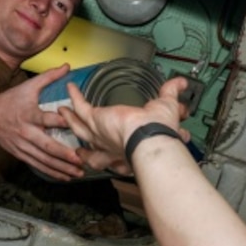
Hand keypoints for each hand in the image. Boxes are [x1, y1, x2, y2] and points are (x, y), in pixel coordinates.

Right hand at [0, 65, 87, 180]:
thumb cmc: (9, 101)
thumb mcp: (28, 87)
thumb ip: (49, 77)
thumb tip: (67, 66)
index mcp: (28, 115)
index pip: (46, 119)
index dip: (60, 122)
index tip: (75, 126)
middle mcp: (25, 132)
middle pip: (46, 146)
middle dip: (64, 155)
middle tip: (80, 160)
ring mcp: (22, 146)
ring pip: (43, 160)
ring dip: (61, 168)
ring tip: (78, 173)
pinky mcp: (20, 155)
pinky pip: (37, 165)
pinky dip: (51, 172)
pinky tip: (65, 177)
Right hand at [62, 77, 190, 175]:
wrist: (150, 138)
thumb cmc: (161, 134)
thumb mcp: (169, 109)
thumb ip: (172, 96)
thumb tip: (180, 85)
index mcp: (131, 154)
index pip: (120, 160)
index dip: (116, 159)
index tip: (115, 155)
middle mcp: (114, 149)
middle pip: (94, 152)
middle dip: (86, 149)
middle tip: (80, 148)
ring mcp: (102, 136)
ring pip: (81, 129)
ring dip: (72, 120)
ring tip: (64, 112)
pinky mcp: (95, 121)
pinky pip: (81, 108)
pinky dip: (75, 98)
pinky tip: (71, 88)